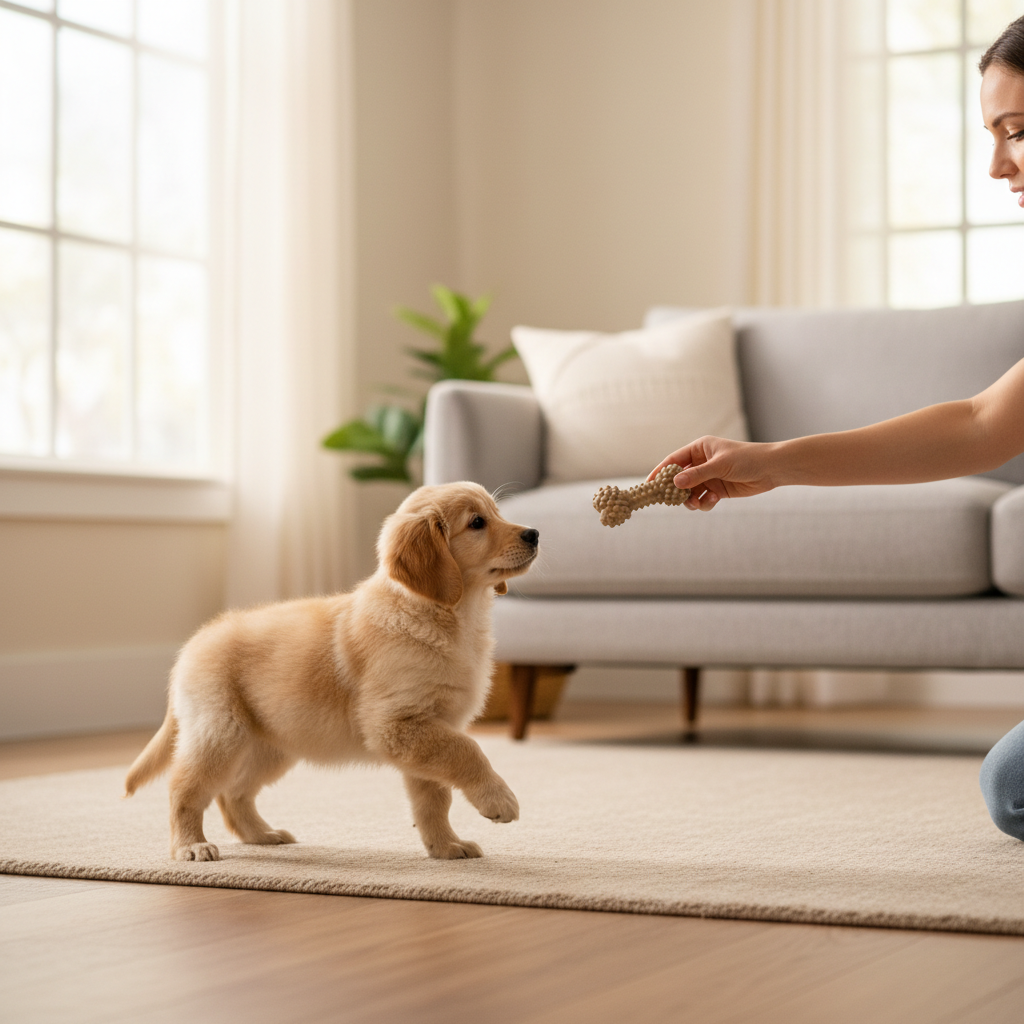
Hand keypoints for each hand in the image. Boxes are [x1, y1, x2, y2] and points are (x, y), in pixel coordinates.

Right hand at [647, 436, 779, 510]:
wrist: (771, 469)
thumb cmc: (747, 459)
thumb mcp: (719, 465)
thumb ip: (697, 475)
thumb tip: (674, 484)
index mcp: (699, 449)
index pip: (674, 460)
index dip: (660, 472)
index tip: (649, 485)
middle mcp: (701, 463)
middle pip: (679, 479)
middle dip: (675, 491)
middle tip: (671, 501)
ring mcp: (709, 477)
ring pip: (690, 492)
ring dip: (690, 500)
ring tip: (695, 503)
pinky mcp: (718, 490)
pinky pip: (703, 499)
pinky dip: (705, 502)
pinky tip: (713, 500)